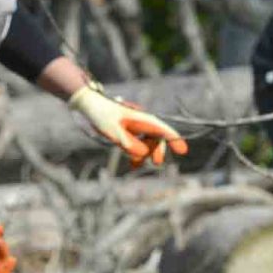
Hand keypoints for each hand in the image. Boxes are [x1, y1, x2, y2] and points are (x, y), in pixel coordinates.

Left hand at [69, 84, 188, 167]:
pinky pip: (138, 144)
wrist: (89, 105)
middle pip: (157, 138)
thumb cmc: (101, 115)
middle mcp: (142, 123)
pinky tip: (132, 165)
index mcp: (142, 119)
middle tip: (156, 163)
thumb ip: (128, 142)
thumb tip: (142, 154)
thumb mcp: (113, 130)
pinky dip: (136, 154)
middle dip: (157, 151)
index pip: (162, 131)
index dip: (174, 140)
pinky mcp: (129, 131)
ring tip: (134, 166)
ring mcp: (136, 127)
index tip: (183, 151)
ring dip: (144, 155)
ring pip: (148, 143)